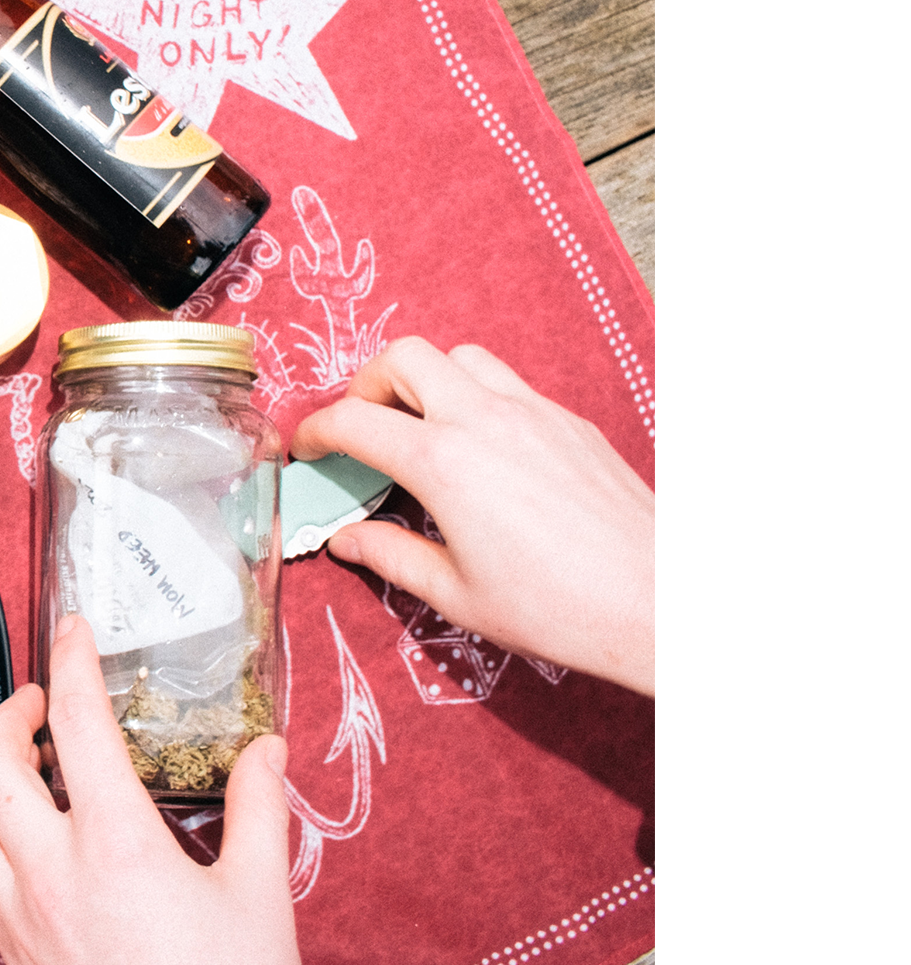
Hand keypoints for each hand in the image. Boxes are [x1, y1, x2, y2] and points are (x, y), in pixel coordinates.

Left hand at [0, 617, 305, 964]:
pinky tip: (27, 844)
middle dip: (11, 719)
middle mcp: (52, 875)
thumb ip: (255, 807)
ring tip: (27, 768)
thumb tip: (264, 748)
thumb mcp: (260, 896)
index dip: (74, 665)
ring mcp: (22, 923)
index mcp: (117, 845)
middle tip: (45, 704)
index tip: (73, 628)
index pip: (80, 726)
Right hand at [292, 338, 653, 693]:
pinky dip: (476, 398)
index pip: (353, 420)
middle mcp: (485, 420)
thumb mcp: (455, 594)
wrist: (658, 600)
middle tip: (361, 427)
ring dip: (426, 380)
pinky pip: (508, 384)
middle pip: (403, 357)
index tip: (307, 449)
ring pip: (460, 356)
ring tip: (419, 428)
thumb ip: (390, 555)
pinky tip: (482, 451)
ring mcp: (533, 412)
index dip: (315, 430)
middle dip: (366, 384)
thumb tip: (346, 539)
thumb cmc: (557, 608)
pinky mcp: (569, 421)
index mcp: (443, 463)